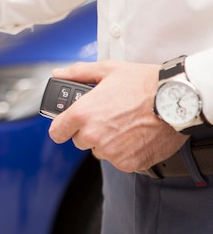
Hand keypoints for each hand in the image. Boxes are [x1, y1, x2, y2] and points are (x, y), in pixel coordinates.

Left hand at [48, 60, 188, 172]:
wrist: (177, 100)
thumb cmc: (144, 84)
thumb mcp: (108, 70)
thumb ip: (79, 73)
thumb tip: (60, 73)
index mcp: (82, 114)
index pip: (57, 132)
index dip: (63, 127)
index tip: (68, 126)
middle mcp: (93, 136)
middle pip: (79, 141)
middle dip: (89, 131)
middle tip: (107, 117)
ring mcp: (110, 152)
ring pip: (99, 151)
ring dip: (107, 142)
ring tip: (125, 124)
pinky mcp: (128, 163)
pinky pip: (118, 159)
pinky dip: (125, 151)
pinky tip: (136, 135)